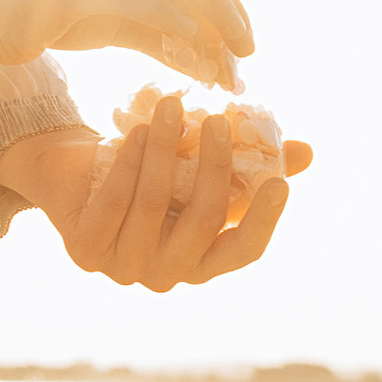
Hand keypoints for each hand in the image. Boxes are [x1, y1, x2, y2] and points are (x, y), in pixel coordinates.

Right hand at [0, 0, 252, 88]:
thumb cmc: (47, 14)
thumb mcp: (114, 23)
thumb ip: (160, 35)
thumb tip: (210, 64)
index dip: (230, 5)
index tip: (247, 44)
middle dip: (230, 17)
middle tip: (249, 56)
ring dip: (209, 25)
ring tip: (226, 65)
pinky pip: (138, 2)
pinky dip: (171, 25)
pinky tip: (192, 51)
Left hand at [0, 107, 311, 291]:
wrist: (74, 170)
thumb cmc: (149, 170)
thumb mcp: (199, 164)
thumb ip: (252, 163)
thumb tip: (307, 152)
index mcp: (201, 262)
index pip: (243, 252)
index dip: (263, 219)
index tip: (278, 181)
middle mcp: (166, 275)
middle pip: (201, 222)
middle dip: (213, 167)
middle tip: (218, 122)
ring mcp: (123, 268)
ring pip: (155, 205)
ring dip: (165, 149)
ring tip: (170, 105)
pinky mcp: (85, 252)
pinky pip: (116, 201)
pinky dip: (130, 161)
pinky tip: (139, 128)